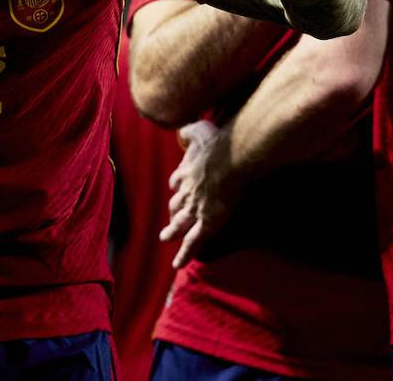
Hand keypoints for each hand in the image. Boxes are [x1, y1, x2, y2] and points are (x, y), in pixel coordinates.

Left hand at [160, 120, 238, 267]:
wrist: (228, 160)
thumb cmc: (217, 144)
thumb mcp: (199, 130)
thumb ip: (190, 130)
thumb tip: (182, 128)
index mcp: (185, 172)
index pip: (177, 181)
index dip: (177, 186)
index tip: (176, 187)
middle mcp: (186, 192)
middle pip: (176, 203)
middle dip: (174, 210)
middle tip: (171, 216)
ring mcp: (194, 209)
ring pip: (180, 223)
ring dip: (172, 231)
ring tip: (164, 237)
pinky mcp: (206, 222)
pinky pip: (193, 241)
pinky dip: (184, 253)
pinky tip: (177, 264)